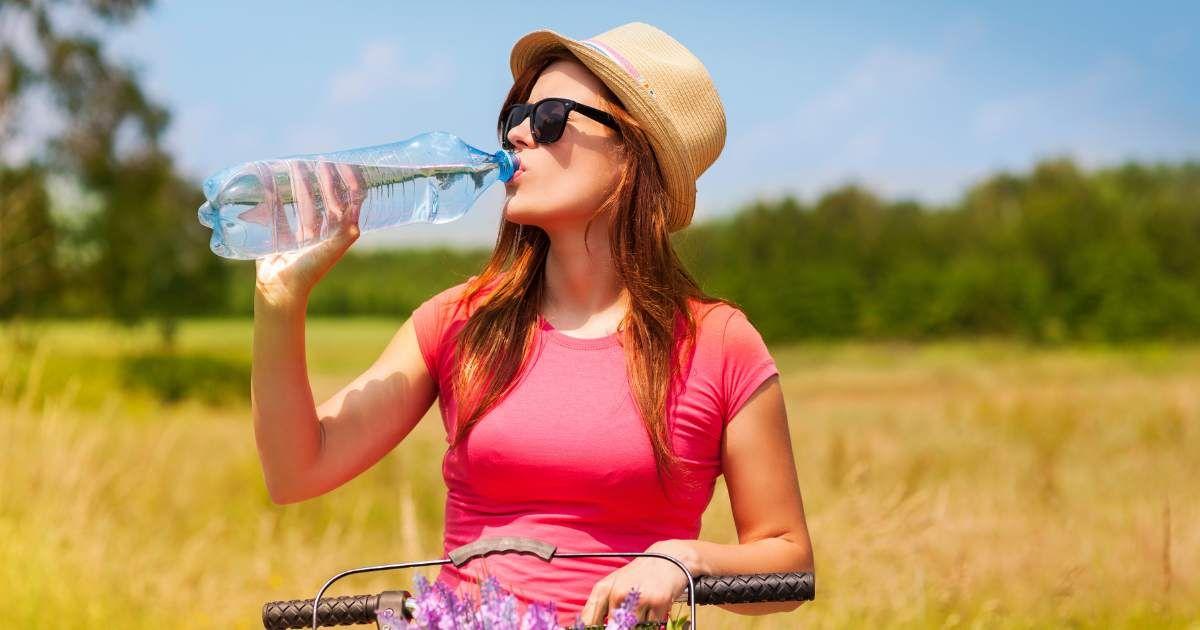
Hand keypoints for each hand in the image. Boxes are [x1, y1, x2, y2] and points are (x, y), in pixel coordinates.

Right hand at [254, 161, 364, 309]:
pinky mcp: (281, 236)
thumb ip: (344, 236)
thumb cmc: (308, 272)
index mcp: (337, 234)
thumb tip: (357, 220)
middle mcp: (322, 232)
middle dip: (325, 179)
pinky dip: (275, 196)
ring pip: (304, 202)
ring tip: (297, 165)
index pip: (348, 203)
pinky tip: (272, 182)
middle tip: (320, 160)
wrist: (281, 290)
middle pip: (326, 199)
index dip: (349, 183)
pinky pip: (279, 211)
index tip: (344, 166)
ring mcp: (301, 233)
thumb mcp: (330, 252)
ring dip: (302, 184)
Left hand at [579, 540, 694, 625]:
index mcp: (603, 590)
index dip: (589, 629)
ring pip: (632, 629)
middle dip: (619, 626)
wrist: (667, 558)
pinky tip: (652, 610)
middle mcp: (617, 593)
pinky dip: (651, 623)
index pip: (587, 621)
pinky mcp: (658, 603)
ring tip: (642, 610)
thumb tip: (584, 626)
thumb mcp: (612, 587)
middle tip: (626, 616)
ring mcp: (638, 598)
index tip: (595, 628)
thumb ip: (598, 609)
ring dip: (636, 624)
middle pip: (612, 628)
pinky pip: (650, 627)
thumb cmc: (636, 576)